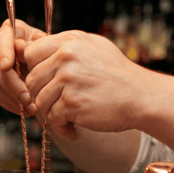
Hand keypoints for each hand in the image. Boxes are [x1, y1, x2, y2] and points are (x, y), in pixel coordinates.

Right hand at [0, 19, 44, 116]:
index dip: (3, 53)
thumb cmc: (45, 54)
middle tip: (29, 100)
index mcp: (7, 31)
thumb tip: (22, 48)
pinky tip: (23, 110)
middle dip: (13, 87)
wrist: (40, 66)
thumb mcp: (46, 48)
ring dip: (13, 99)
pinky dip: (9, 104)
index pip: (1, 40)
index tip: (7, 66)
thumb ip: (36, 47)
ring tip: (31, 109)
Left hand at [24, 30, 142, 139]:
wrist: (141, 97)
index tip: (46, 85)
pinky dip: (61, 129)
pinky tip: (73, 130)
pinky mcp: (72, 102)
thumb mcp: (94, 48)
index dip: (35, 72)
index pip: (31, 54)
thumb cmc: (119, 76)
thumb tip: (36, 47)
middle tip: (55, 108)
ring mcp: (68, 79)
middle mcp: (67, 57)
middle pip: (32, 80)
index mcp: (70, 42)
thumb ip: (66, 47)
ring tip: (67, 120)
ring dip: (51, 116)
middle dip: (41, 97)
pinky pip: (52, 118)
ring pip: (40, 101)